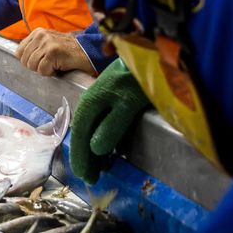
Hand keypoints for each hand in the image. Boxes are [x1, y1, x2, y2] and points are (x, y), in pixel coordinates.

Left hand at [14, 29, 94, 76]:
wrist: (87, 52)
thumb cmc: (67, 51)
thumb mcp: (48, 43)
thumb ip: (34, 47)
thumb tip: (19, 56)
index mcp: (37, 32)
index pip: (19, 51)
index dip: (28, 60)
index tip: (41, 60)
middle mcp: (41, 35)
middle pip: (24, 60)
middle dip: (35, 66)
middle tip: (49, 63)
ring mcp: (47, 43)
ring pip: (32, 66)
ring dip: (44, 69)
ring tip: (55, 63)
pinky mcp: (52, 52)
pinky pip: (42, 70)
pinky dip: (50, 72)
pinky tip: (58, 66)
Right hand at [69, 58, 149, 183]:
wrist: (151, 53)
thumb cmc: (139, 77)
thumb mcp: (128, 103)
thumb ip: (112, 126)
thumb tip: (95, 149)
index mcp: (90, 103)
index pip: (81, 136)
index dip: (82, 158)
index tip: (86, 177)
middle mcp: (91, 102)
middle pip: (83, 135)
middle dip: (86, 158)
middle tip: (92, 179)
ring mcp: (100, 100)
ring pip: (91, 131)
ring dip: (93, 151)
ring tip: (99, 169)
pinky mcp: (111, 100)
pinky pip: (100, 125)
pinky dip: (101, 140)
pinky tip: (108, 150)